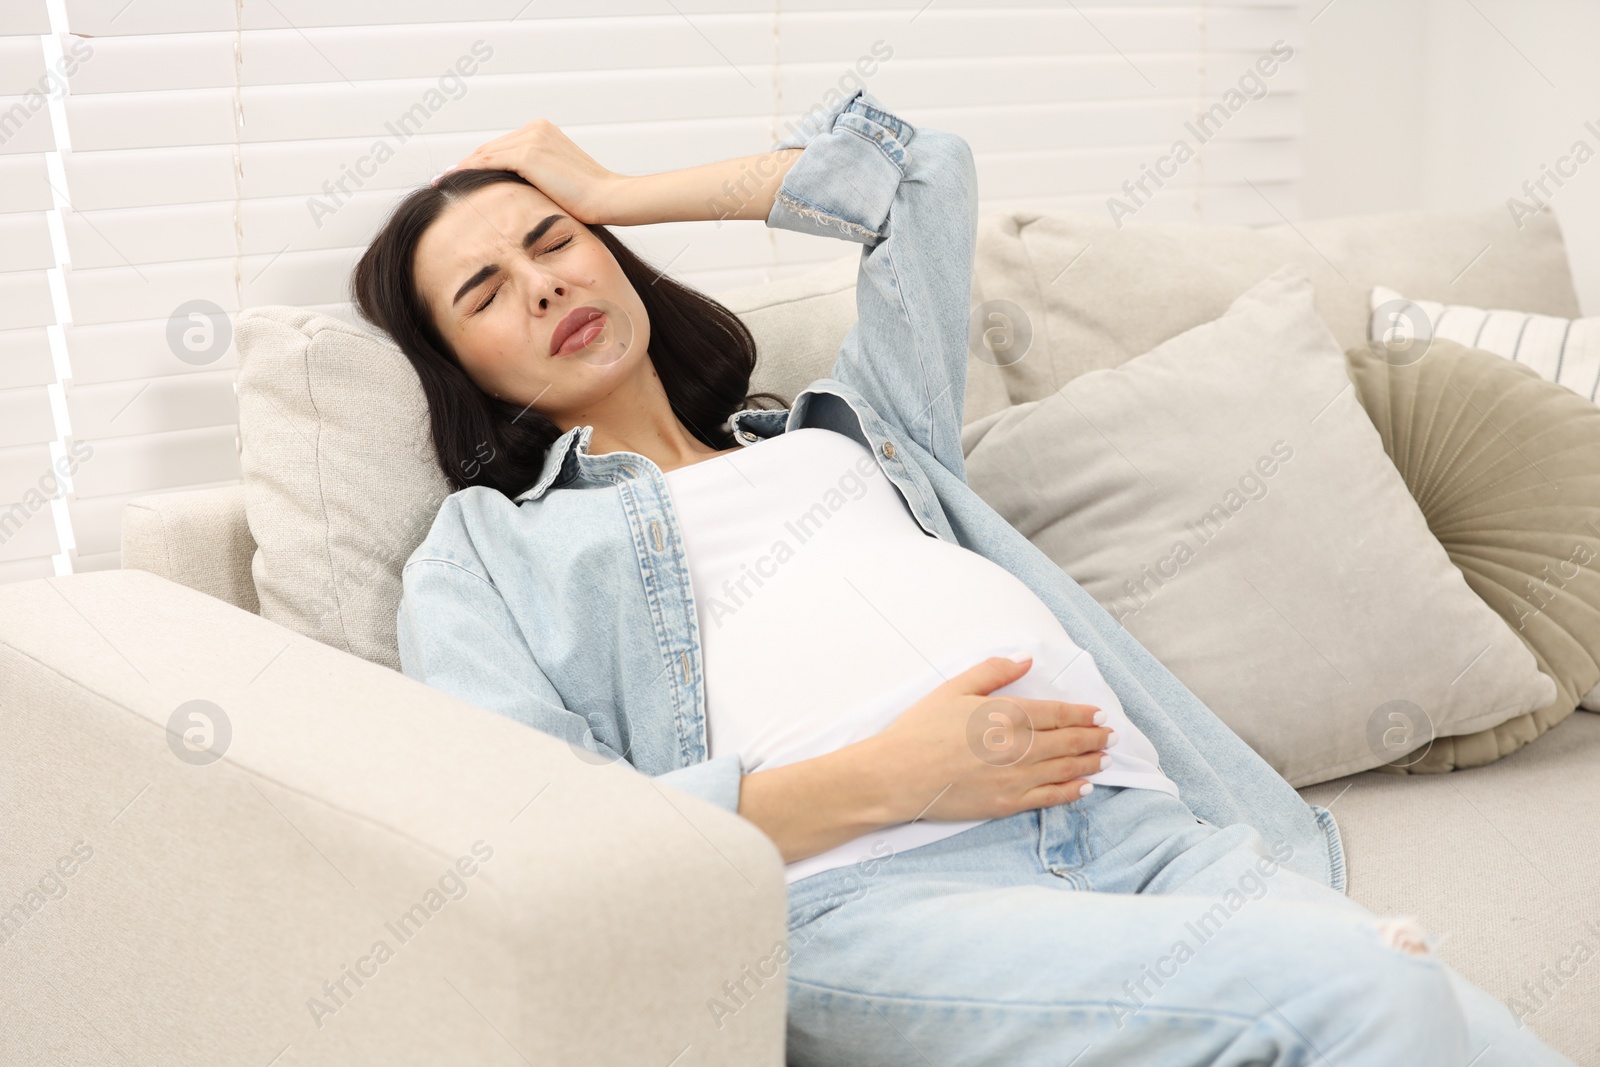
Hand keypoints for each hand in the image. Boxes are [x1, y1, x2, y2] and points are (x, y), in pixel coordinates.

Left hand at [432, 118, 624, 225]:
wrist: (611, 198)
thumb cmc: (592, 200)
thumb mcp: (560, 181)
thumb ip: (538, 177)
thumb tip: (514, 193)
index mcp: (544, 131)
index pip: (503, 148)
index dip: (480, 162)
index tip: (462, 175)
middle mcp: (535, 128)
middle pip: (490, 148)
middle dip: (467, 164)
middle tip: (444, 179)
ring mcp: (531, 138)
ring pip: (485, 154)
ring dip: (462, 168)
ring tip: (443, 182)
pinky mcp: (527, 154)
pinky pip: (487, 162)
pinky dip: (467, 171)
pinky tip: (452, 182)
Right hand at [863, 655, 1113, 823]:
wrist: (897, 775)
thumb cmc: (920, 730)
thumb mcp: (954, 688)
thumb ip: (994, 671)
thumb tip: (1025, 660)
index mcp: (1007, 714)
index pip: (1058, 713)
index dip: (1082, 714)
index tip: (1099, 714)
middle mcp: (1019, 747)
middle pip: (1069, 741)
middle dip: (1094, 737)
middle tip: (1111, 735)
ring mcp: (1016, 778)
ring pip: (1066, 769)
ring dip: (1090, 762)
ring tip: (1105, 757)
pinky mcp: (1007, 804)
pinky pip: (1050, 797)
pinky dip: (1072, 791)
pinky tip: (1084, 786)